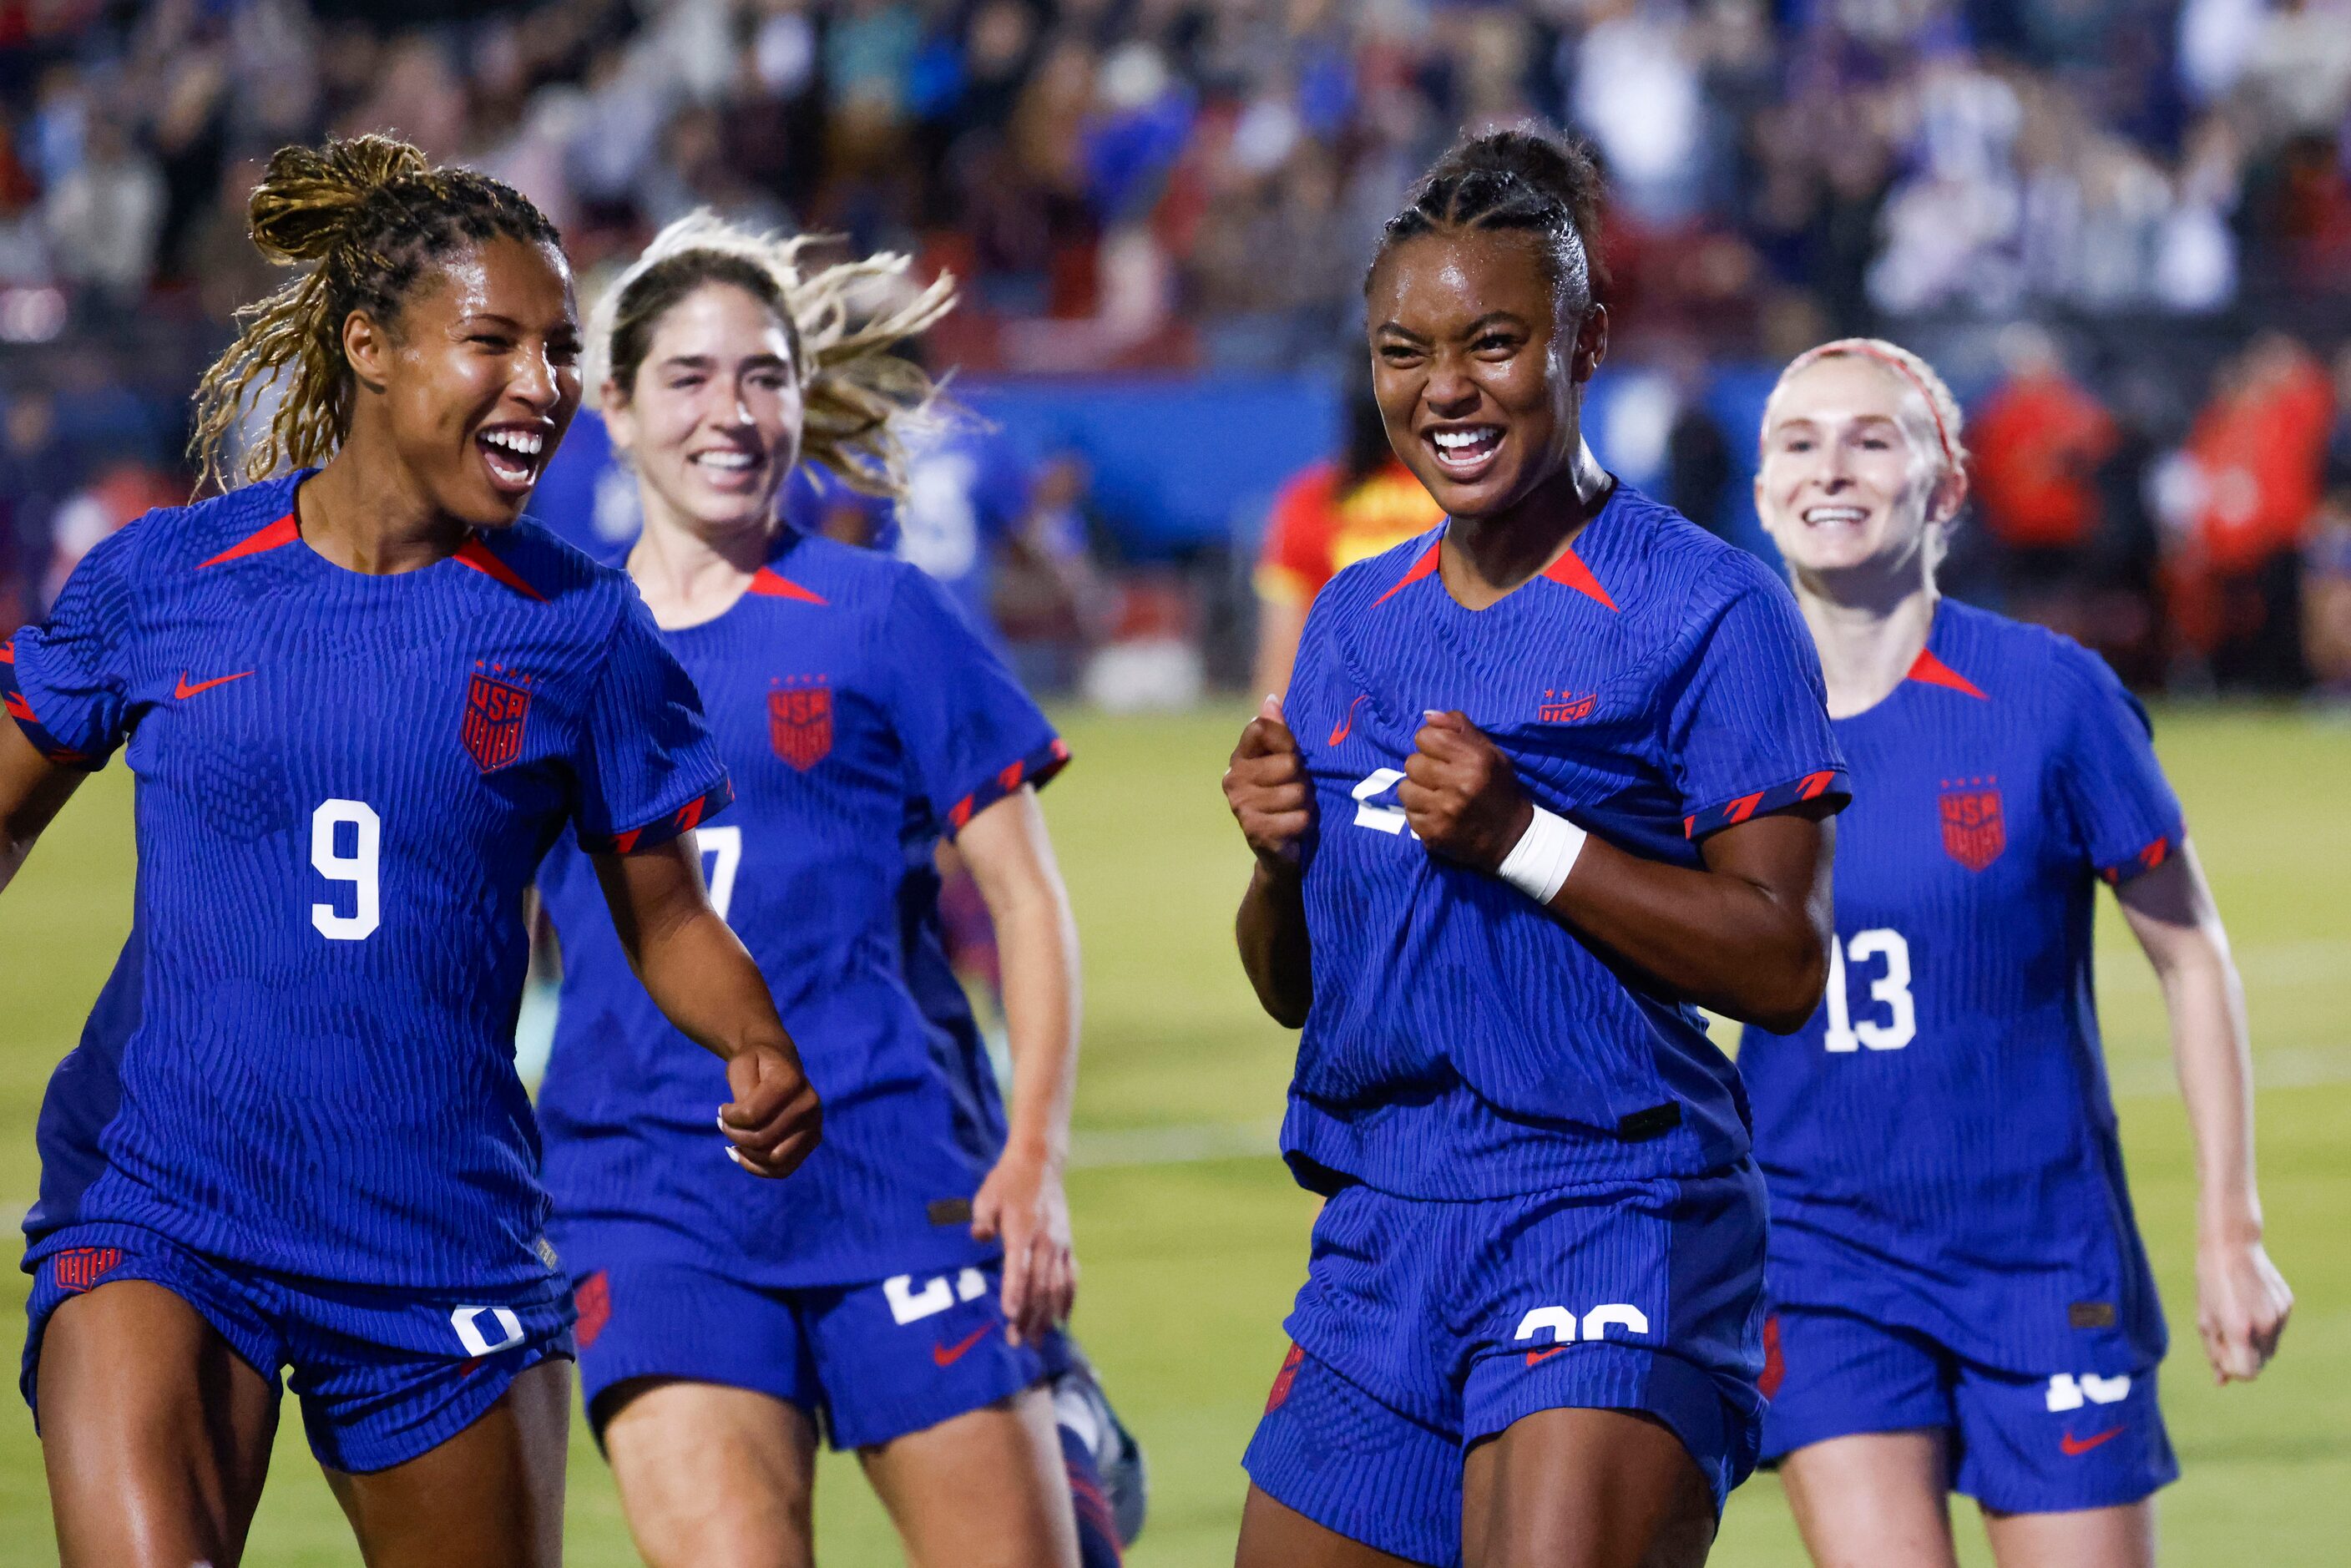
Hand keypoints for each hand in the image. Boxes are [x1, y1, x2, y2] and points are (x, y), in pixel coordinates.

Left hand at [718, 1040, 821, 1178]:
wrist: (779, 1060)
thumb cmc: (755, 1063)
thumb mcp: (741, 1065)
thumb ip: (742, 1093)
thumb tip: (746, 1125)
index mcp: (791, 1081)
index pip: (752, 1115)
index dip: (729, 1117)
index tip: (722, 1109)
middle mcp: (809, 1104)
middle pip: (763, 1139)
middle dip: (735, 1135)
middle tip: (723, 1124)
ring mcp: (814, 1124)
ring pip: (775, 1159)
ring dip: (748, 1155)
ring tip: (734, 1140)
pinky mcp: (812, 1140)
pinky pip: (784, 1169)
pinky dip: (759, 1168)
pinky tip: (742, 1154)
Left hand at [971, 1142, 1074, 1345]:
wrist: (1041, 1163)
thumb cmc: (1007, 1182)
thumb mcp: (986, 1196)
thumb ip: (982, 1219)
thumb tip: (978, 1238)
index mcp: (1022, 1229)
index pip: (1019, 1266)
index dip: (1014, 1291)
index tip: (1011, 1315)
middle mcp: (1045, 1241)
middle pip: (1039, 1285)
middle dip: (1029, 1316)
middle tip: (1017, 1343)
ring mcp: (1060, 1245)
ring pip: (1056, 1287)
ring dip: (1047, 1317)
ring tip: (1037, 1341)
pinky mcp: (1068, 1246)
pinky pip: (1071, 1278)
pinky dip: (1067, 1301)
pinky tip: (1062, 1321)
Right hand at [1224, 695, 1310, 868]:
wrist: (1280, 851)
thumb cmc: (1286, 798)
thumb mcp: (1285, 762)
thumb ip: (1278, 732)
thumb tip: (1271, 700)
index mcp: (1241, 756)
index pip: (1262, 728)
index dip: (1286, 740)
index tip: (1294, 754)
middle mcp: (1233, 778)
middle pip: (1289, 763)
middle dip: (1303, 779)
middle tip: (1299, 790)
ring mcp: (1241, 805)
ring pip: (1296, 792)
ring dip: (1306, 804)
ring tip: (1297, 810)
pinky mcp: (1254, 830)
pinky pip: (1297, 818)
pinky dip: (1304, 824)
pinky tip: (1294, 828)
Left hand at [1399, 710, 1532, 872]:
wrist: (1512, 837)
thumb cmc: (1500, 789)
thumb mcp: (1490, 752)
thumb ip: (1460, 729)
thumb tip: (1428, 716)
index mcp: (1475, 760)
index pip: (1426, 736)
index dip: (1432, 743)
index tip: (1442, 754)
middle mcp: (1459, 784)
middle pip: (1412, 762)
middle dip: (1424, 767)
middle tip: (1440, 778)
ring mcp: (1444, 811)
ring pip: (1405, 788)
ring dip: (1417, 791)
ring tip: (1435, 796)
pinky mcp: (1433, 833)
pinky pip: (1408, 813)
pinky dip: (1419, 812)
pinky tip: (1436, 813)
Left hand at [2196, 1231, 2290, 1382]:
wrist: (2231, 1245)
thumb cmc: (2211, 1282)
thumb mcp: (2204, 1318)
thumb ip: (2214, 1352)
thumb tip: (2222, 1382)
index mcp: (2240, 1329)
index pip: (2247, 1374)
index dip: (2233, 1369)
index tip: (2222, 1352)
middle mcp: (2265, 1325)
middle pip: (2259, 1363)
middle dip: (2243, 1355)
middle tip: (2226, 1330)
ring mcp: (2281, 1315)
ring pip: (2270, 1347)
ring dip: (2254, 1341)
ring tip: (2237, 1312)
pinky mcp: (2288, 1304)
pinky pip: (2276, 1328)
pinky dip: (2264, 1325)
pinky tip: (2250, 1301)